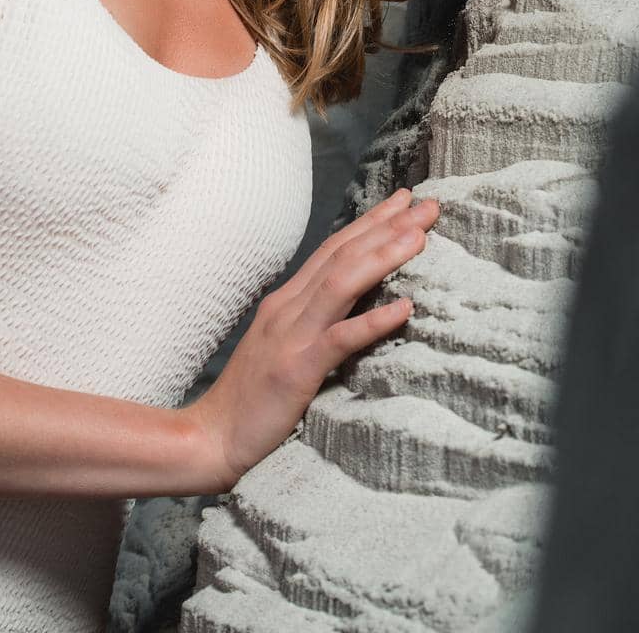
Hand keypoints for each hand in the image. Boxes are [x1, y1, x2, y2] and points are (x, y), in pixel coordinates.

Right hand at [183, 186, 439, 488]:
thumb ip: (313, 324)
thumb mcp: (283, 349)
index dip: (370, 223)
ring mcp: (290, 336)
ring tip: (419, 236)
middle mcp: (288, 308)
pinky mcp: (295, 370)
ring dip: (382, 256)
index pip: (334, 250)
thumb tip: (356, 310)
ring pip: (342, 283)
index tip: (404, 201)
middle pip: (342, 255)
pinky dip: (373, 322)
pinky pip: (340, 340)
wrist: (211, 438)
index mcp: (287, 302)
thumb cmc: (252, 400)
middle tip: (427, 204)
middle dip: (386, 226)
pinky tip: (404, 309)